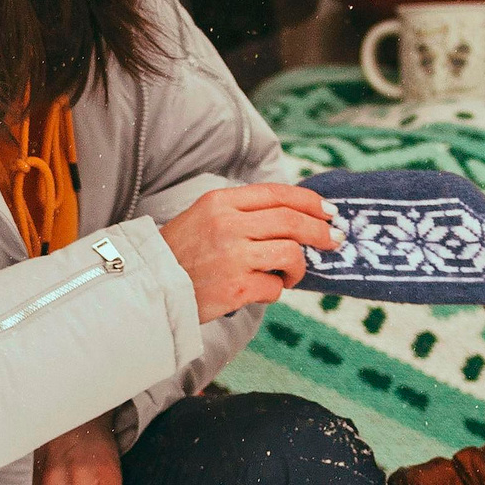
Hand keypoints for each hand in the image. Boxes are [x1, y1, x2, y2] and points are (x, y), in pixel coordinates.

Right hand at [157, 183, 340, 323]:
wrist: (150, 286)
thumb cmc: (181, 252)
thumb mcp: (205, 216)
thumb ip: (243, 212)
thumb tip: (294, 216)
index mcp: (221, 202)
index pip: (278, 194)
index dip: (310, 202)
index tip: (329, 212)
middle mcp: (228, 224)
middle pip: (292, 221)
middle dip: (320, 231)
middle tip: (334, 240)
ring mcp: (233, 256)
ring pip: (291, 254)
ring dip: (299, 266)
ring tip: (290, 275)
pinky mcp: (236, 287)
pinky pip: (275, 287)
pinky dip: (276, 291)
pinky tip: (263, 291)